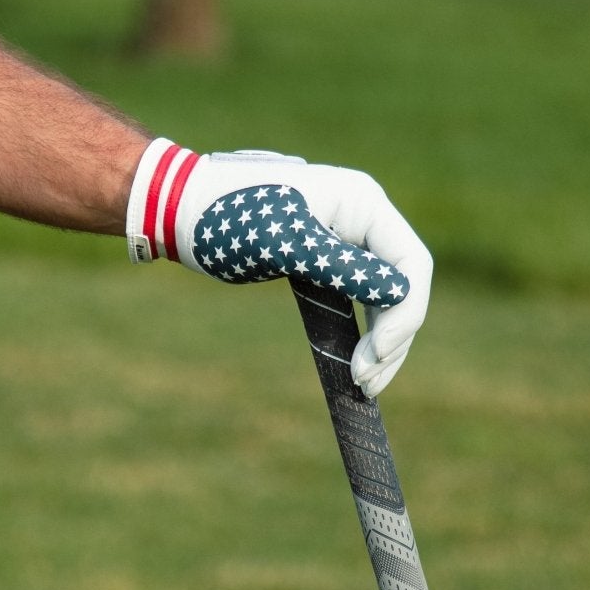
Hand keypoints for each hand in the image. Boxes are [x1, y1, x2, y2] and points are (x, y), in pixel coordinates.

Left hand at [126, 141, 431, 396]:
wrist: (178, 207)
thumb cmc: (227, 217)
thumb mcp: (288, 245)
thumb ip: (345, 268)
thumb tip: (400, 295)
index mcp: (362, 203)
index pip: (411, 264)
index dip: (404, 315)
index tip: (373, 357)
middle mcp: (362, 218)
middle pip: (402, 285)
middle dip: (392, 338)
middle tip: (365, 385)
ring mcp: (344, 239)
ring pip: (383, 297)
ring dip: (379, 343)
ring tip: (361, 386)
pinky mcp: (324, 259)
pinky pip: (357, 299)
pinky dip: (359, 332)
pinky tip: (352, 364)